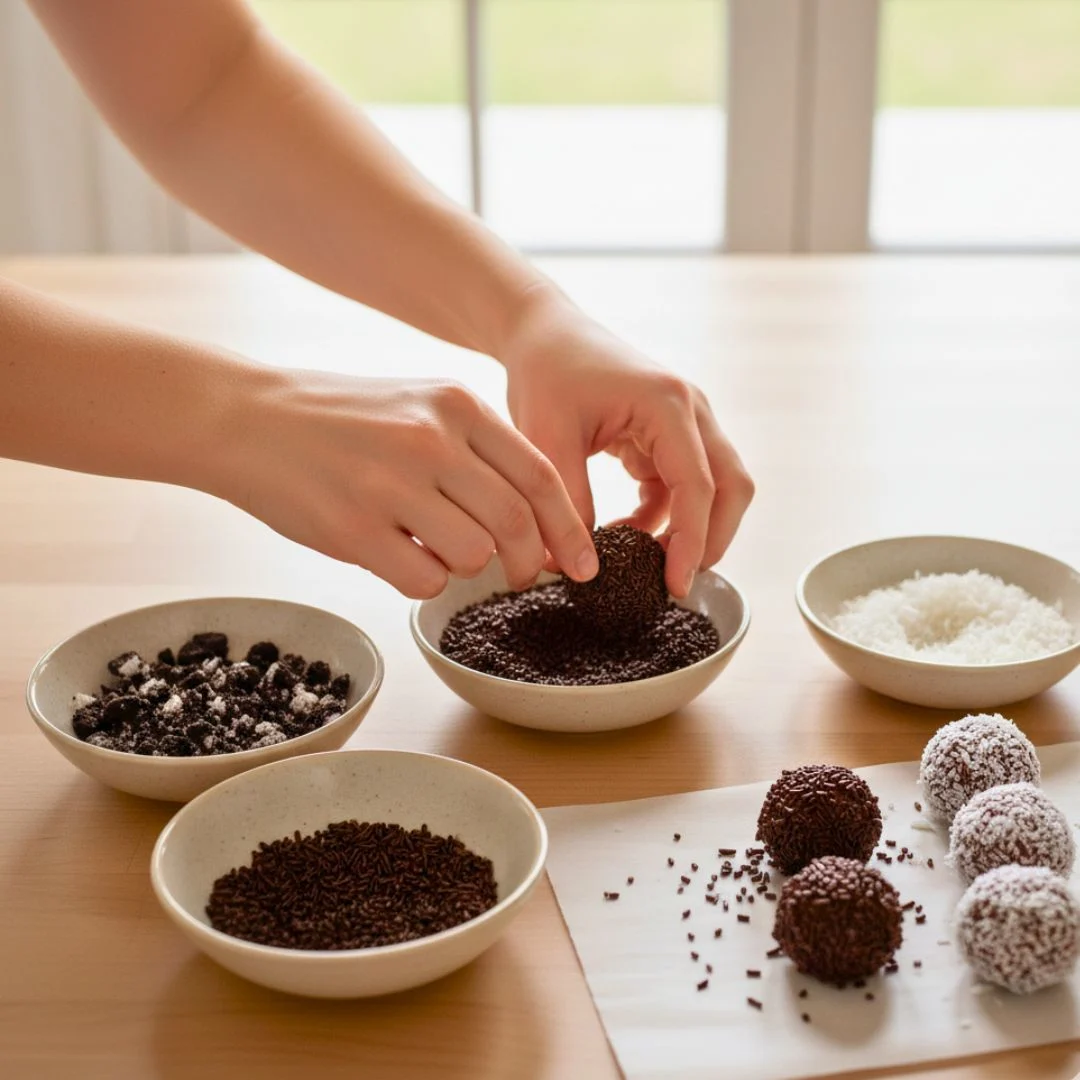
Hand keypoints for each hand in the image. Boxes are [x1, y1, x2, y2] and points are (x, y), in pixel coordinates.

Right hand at [225, 370, 597, 597]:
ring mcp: (390, 483)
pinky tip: (399, 556)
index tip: (583, 562)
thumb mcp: (417, 405)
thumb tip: (531, 520)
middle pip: (517, 522)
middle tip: (524, 578)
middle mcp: (430, 439)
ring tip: (438, 551)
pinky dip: (423, 580)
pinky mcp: (353, 527)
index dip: (570, 527)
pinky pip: (423, 578)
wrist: (246, 418)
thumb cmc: (339, 418)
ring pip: (475, 554)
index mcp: (456, 405)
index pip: (540, 475)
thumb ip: (475, 450)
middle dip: (531, 564)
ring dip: (469, 568)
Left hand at [501, 291, 753, 597]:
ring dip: (689, 530)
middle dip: (711, 539)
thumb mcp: (547, 440)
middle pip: (730, 486)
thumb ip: (569, 503)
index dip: (691, 541)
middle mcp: (691, 410)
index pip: (697, 484)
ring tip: (644, 565)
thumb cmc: (545, 372)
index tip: (675, 585)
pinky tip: (627, 534)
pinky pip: (684, 485)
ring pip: (715, 488)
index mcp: (667, 403)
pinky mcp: (670, 434)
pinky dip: (665, 516)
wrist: (542, 332)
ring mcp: (685, 422)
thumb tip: (578, 566)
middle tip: (675, 584)